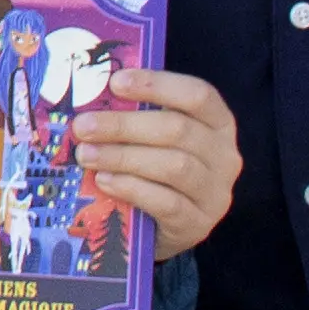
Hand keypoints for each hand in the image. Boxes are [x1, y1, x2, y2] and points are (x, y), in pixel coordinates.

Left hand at [70, 63, 245, 256]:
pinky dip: (131, 188)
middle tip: (83, 126)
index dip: (158, 85)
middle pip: (178, 130)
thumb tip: (90, 95)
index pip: (198, 95)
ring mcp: (215, 193)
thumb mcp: (152, 138)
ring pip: (174, 166)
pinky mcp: (198, 223)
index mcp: (219, 123)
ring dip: (123, 157)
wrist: (167, 226)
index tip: (115, 83)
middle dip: (124, 126)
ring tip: (86, 155)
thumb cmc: (156, 169)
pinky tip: (104, 181)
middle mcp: (225, 156)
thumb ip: (135, 115)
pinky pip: (167, 203)